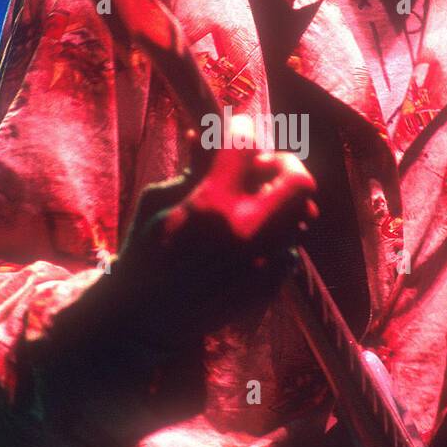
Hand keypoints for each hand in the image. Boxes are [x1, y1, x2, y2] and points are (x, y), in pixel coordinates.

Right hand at [117, 115, 317, 351]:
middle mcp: (244, 232)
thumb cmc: (144, 254)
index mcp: (210, 205)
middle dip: (285, 163)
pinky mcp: (269, 286)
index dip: (242, 128)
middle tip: (265, 166)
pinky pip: (292, 248)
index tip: (238, 129)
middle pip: (298, 179)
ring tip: (258, 204)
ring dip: (283, 202)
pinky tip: (253, 240)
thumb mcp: (156, 202)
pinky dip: (278, 236)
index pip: (245, 145)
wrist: (145, 318)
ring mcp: (262, 263)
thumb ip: (190, 168)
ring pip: (302, 215)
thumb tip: (205, 135)